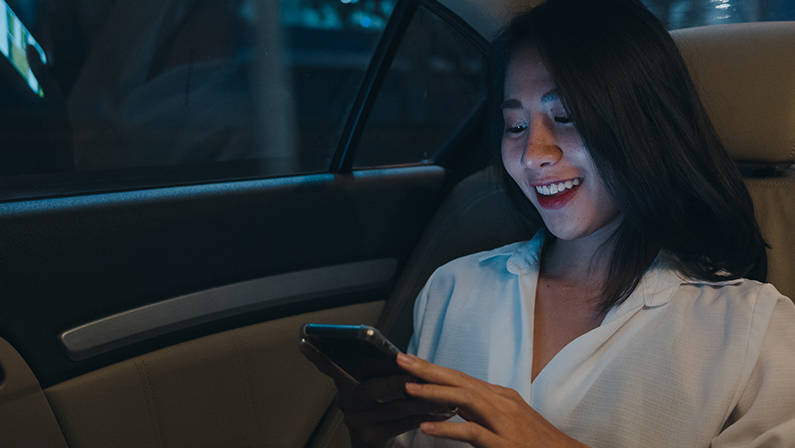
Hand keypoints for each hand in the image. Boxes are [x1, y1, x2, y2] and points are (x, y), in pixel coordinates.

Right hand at [299, 341, 451, 447]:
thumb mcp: (372, 388)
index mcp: (345, 385)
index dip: (317, 356)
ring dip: (420, 401)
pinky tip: (437, 413)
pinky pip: (400, 425)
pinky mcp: (370, 437)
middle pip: (371, 389)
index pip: (330, 367)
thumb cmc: (378, 408)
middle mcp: (346, 403)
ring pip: (392, 408)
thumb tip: (401, 357)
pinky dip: (421, 417)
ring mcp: (357, 422)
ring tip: (440, 395)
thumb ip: (377, 371)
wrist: (375, 445)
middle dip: (397, 382)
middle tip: (416, 378)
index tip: (305, 343)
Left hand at [397, 353, 589, 447]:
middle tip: (401, 360)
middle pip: (459, 380)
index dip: (434, 369)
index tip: (411, 361)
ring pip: (464, 399)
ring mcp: (503, 422)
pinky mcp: (504, 443)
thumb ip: (480, 412)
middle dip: (428, 370)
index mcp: (499, 397)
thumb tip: (452, 406)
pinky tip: (427, 429)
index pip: (460, 377)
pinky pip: (472, 433)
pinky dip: (448, 429)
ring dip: (434, 393)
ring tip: (408, 388)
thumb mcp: (507, 421)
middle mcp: (500, 402)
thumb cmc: (536, 443)